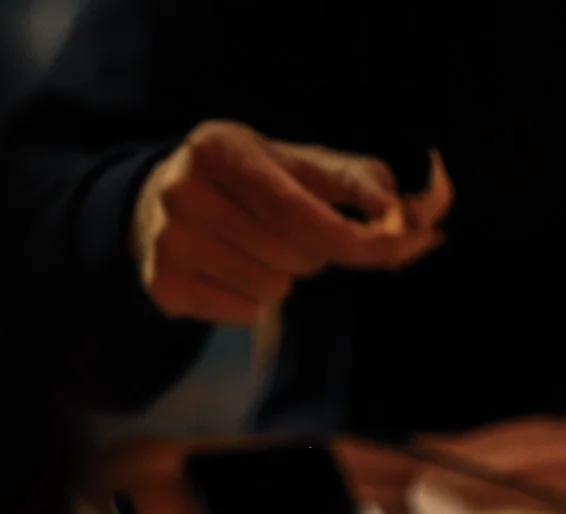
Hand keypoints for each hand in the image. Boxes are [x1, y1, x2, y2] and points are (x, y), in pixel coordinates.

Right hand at [130, 122, 448, 324]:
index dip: (358, 238)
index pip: (302, 211)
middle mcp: (184, 189)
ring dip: (280, 277)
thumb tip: (405, 213)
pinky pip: (245, 313)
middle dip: (310, 251)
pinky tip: (229, 271)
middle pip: (294, 254)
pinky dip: (250, 301)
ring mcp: (167, 239)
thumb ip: (356, 181)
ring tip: (254, 249)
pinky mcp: (162, 284)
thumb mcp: (297, 164)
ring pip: (272, 288)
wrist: (160, 202)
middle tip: (284, 231)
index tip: (405, 245)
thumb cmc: (250, 183)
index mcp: (221, 148)